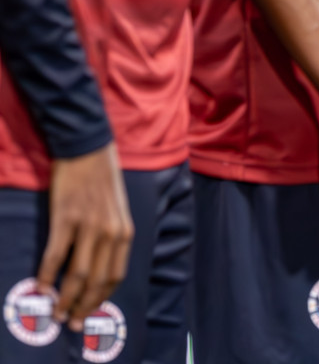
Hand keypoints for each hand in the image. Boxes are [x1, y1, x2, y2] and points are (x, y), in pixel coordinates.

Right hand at [38, 143, 132, 330]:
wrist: (88, 150)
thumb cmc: (102, 180)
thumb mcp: (118, 210)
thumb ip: (111, 237)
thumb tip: (97, 267)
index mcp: (125, 232)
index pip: (115, 276)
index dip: (101, 299)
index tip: (89, 312)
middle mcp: (110, 232)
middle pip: (96, 281)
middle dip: (83, 306)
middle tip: (70, 322)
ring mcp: (88, 226)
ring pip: (76, 274)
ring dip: (65, 298)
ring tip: (55, 312)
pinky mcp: (66, 218)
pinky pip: (55, 255)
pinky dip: (45, 275)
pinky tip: (39, 287)